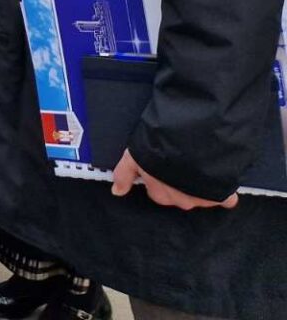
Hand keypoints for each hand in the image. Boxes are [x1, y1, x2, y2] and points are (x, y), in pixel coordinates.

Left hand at [111, 149, 238, 209]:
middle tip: (180, 161)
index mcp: (159, 194)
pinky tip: (221, 178)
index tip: (161, 163)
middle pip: (178, 196)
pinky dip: (224, 193)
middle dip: (178, 183)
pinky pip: (225, 200)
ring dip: (199, 184)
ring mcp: (202, 200)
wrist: (191, 140)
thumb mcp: (135, 155)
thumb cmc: (158, 146)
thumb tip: (117, 193)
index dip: (158, 177)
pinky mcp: (223, 195)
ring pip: (200, 197)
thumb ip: (124, 174)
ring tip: (198, 162)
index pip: (157, 192)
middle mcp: (180, 202)